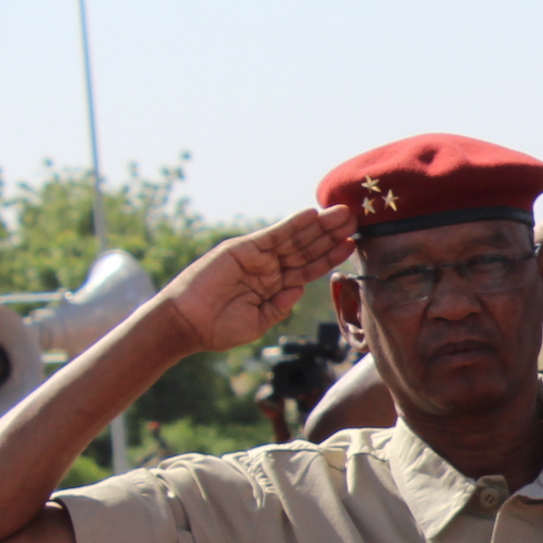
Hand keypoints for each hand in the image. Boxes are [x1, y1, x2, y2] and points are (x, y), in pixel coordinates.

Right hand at [161, 207, 357, 353]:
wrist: (186, 325)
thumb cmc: (219, 328)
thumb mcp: (259, 322)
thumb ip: (280, 306)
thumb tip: (299, 290)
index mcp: (276, 286)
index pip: (310, 267)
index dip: (331, 255)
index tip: (352, 244)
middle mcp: (269, 268)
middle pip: (307, 248)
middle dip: (331, 234)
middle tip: (356, 219)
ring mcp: (256, 257)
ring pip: (294, 239)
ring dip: (318, 225)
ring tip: (341, 213)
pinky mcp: (242, 249)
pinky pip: (271, 235)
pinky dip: (291, 225)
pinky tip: (310, 215)